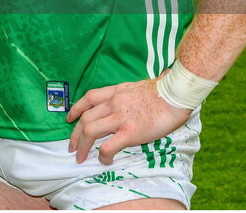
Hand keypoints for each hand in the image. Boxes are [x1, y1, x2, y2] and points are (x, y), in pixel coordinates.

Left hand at [66, 77, 190, 165]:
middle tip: (72, 147)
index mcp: (115, 92)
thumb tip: (126, 97)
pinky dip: (103, 155)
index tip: (70, 119)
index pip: (88, 98)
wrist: (175, 95)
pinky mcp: (130, 132)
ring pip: (90, 131)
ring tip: (81, 157)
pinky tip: (106, 160)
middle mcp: (113, 103)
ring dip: (83, 146)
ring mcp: (120, 118)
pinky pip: (109, 146)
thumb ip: (126, 93)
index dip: (76, 109)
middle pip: (85, 118)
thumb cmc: (162, 91)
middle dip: (75, 135)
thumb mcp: (136, 86)